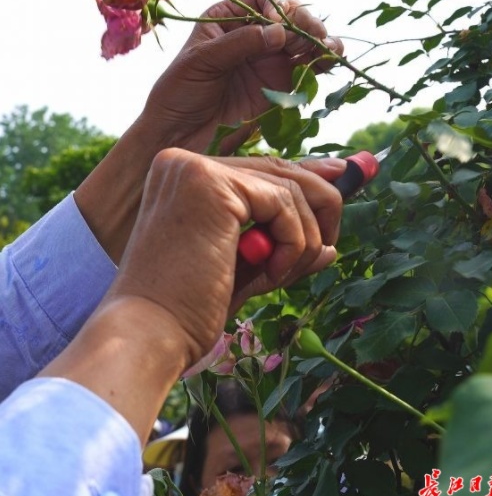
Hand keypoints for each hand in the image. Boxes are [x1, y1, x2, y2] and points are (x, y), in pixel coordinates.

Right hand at [43, 151, 343, 443]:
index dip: (306, 177)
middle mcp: (184, 162)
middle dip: (320, 203)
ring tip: (279, 276)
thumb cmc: (189, 309)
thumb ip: (282, 242)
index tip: (339, 179)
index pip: (259, 170)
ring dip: (302, 240)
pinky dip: (293, 243)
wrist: (148, 333)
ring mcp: (195, 168)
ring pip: (289, 187)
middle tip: (332, 242)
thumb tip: (331, 241)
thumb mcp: (245, 266)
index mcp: (183, 177)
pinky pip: (284, 204)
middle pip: (278, 169)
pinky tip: (271, 273)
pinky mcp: (210, 183)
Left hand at [140, 0, 343, 153]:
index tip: (278, 22)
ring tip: (329, 50)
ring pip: (304, 40)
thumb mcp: (201, 62)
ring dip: (321, 40)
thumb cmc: (179, 93)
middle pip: (290, 16)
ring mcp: (269, 58)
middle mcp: (253, 33)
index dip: (276, 4)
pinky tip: (331, 62)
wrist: (180, 134)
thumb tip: (279, 31)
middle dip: (304, 23)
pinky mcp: (281, 83)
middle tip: (312, 37)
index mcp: (228, 17)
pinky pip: (308, 67)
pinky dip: (322, 62)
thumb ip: (239, 44)